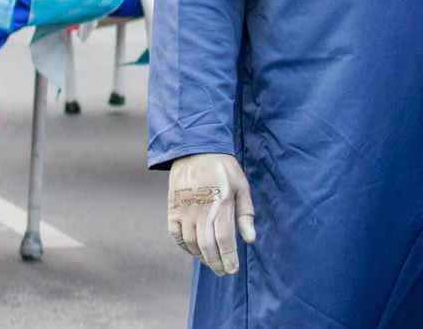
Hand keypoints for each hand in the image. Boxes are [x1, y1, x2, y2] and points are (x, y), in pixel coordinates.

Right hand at [167, 153, 255, 275]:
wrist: (195, 149)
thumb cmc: (223, 168)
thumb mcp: (241, 185)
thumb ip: (246, 213)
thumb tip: (250, 239)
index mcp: (221, 203)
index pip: (224, 239)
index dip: (228, 258)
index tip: (233, 270)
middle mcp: (201, 209)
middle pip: (207, 246)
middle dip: (216, 263)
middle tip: (223, 272)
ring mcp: (184, 210)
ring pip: (192, 243)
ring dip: (202, 257)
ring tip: (211, 262)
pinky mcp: (172, 209)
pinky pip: (176, 236)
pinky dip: (185, 247)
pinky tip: (194, 250)